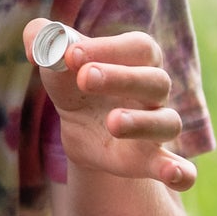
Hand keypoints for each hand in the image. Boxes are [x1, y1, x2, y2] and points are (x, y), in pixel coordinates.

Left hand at [24, 20, 195, 190]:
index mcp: (137, 57)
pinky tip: (177, 176)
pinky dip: (180, 171)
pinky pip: (178, 167)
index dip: (107, 48)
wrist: (79, 123)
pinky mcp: (148, 160)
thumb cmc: (73, 79)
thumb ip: (42, 38)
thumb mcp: (55, 56)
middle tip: (84, 79)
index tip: (70, 55)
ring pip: (166, 122)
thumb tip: (36, 48)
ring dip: (142, 123)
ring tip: (112, 123)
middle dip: (121, 78)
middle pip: (155, 80)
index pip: (137, 47)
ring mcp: (155, 125)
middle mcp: (154, 90)